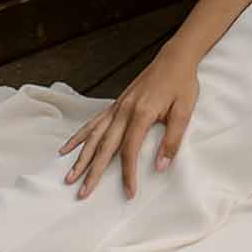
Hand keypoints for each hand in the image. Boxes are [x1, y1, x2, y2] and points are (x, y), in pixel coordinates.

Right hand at [59, 49, 200, 199]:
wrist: (174, 59)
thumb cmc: (182, 84)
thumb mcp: (185, 111)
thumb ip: (173, 140)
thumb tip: (160, 167)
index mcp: (141, 113)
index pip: (130, 151)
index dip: (128, 174)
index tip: (129, 192)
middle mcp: (124, 111)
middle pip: (105, 147)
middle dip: (92, 172)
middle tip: (82, 193)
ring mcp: (117, 107)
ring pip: (94, 136)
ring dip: (81, 158)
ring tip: (69, 176)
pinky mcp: (116, 104)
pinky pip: (93, 122)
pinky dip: (79, 136)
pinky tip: (67, 148)